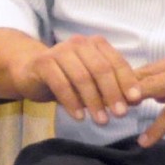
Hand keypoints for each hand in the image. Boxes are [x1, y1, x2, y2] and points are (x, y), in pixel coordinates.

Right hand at [10, 34, 143, 124]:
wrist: (29, 70)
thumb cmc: (65, 76)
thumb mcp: (91, 80)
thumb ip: (110, 86)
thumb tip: (135, 100)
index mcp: (95, 44)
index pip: (116, 62)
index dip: (127, 81)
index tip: (136, 100)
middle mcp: (78, 43)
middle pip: (101, 69)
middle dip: (112, 93)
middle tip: (120, 114)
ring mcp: (59, 51)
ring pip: (82, 77)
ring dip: (93, 101)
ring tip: (101, 120)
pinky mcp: (43, 63)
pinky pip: (61, 84)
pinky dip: (72, 102)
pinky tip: (79, 117)